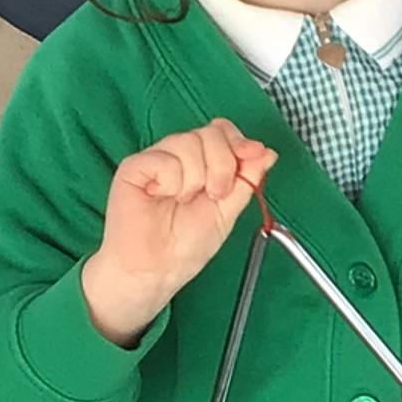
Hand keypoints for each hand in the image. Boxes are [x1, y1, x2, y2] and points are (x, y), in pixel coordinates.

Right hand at [82, 120, 274, 344]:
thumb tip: (266, 153)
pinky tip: (162, 197)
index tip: (253, 155)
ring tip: (184, 200)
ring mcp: (157, 159)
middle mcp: (180, 156)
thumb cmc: (186, 245)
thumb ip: (247, 181)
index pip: (223, 132)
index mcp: (203, 164)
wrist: (158, 269)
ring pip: (188, 142)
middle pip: (210, 133)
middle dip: (223, 165)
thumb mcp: (229, 211)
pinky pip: (164, 159)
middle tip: (215, 195)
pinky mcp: (135, 167)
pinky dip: (171, 182)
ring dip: (196, 178)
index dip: (239, 141)